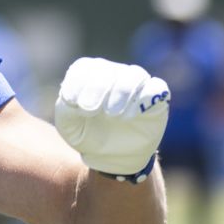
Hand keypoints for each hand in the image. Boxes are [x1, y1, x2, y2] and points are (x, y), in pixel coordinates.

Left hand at [54, 57, 169, 175]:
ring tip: (111, 114)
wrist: (112, 155)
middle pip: (108, 70)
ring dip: (121, 92)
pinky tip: (131, 115)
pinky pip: (157, 88)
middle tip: (90, 111)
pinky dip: (146, 96)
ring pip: (134, 74)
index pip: (84, 68)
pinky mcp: (156, 98)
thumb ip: (66, 110)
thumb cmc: (87, 134)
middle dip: (97, 89)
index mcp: (89, 75)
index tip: (74, 104)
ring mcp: (136, 84)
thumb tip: (73, 100)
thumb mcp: (69, 126)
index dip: (77, 84)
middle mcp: (114, 74)